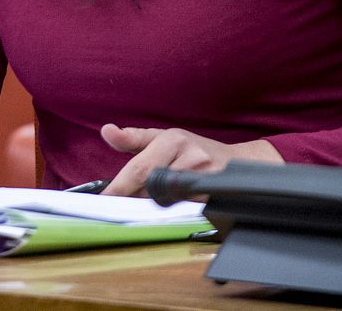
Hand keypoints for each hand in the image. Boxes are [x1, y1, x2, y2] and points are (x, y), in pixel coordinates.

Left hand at [99, 123, 282, 196]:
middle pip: (152, 188)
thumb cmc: (191, 149)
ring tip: (160, 196)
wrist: (236, 162)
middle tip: (128, 202)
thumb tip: (107, 131)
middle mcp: (191, 157)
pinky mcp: (217, 196)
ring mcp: (207, 178)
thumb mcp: (161, 138)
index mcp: (173, 140)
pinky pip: (187, 209)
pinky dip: (175, 210)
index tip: (104, 199)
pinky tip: (177, 204)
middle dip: (137, 197)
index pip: (140, 168)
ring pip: (169, 201)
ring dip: (157, 204)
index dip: (120, 186)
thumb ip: (132, 138)